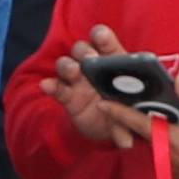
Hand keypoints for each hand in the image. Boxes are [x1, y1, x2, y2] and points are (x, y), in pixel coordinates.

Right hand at [52, 29, 155, 149]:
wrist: (110, 128)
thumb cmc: (127, 110)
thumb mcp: (132, 115)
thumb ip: (128, 125)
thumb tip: (126, 143)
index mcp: (115, 63)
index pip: (107, 43)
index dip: (102, 37)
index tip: (100, 36)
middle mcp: (94, 67)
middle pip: (83, 50)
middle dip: (85, 51)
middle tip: (90, 58)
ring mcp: (78, 81)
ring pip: (67, 65)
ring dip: (68, 66)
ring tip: (73, 72)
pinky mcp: (67, 96)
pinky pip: (57, 88)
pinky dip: (51, 86)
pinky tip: (46, 85)